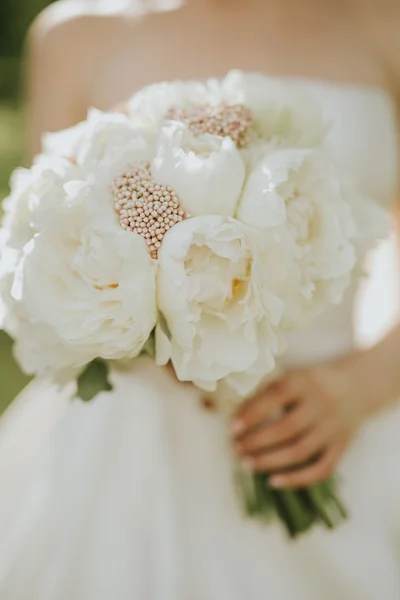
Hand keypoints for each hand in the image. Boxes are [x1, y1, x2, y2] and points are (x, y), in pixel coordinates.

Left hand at [232, 352, 376, 488]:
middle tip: (234, 448)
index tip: (232, 426)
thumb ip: (268, 390)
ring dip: (270, 461)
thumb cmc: (313, 382)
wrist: (358, 386)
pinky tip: (273, 482)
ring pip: (300, 451)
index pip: (275, 396)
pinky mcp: (341, 447)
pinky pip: (321, 469)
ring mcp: (333, 428)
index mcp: (304, 381)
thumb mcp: (294, 376)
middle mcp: (321, 404)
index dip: (252, 412)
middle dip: (256, 441)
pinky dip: (297, 479)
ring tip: (246, 464)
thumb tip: (233, 414)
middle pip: (286, 428)